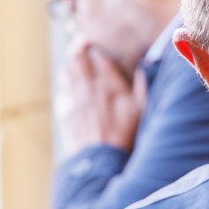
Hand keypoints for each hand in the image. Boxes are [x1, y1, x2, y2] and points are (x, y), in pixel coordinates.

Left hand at [56, 38, 147, 155]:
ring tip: (82, 75)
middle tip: (87, 55)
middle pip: (76, 56)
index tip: (100, 51)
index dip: (97, 49)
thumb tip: (146, 63)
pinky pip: (63, 93)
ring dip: (73, 69)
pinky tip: (77, 98)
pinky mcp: (66, 112)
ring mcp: (75, 98)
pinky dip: (68, 92)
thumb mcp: (142, 108)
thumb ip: (143, 83)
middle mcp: (89, 86)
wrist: (103, 160)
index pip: (96, 52)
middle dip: (81, 52)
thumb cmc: (127, 135)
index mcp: (109, 82)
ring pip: (66, 71)